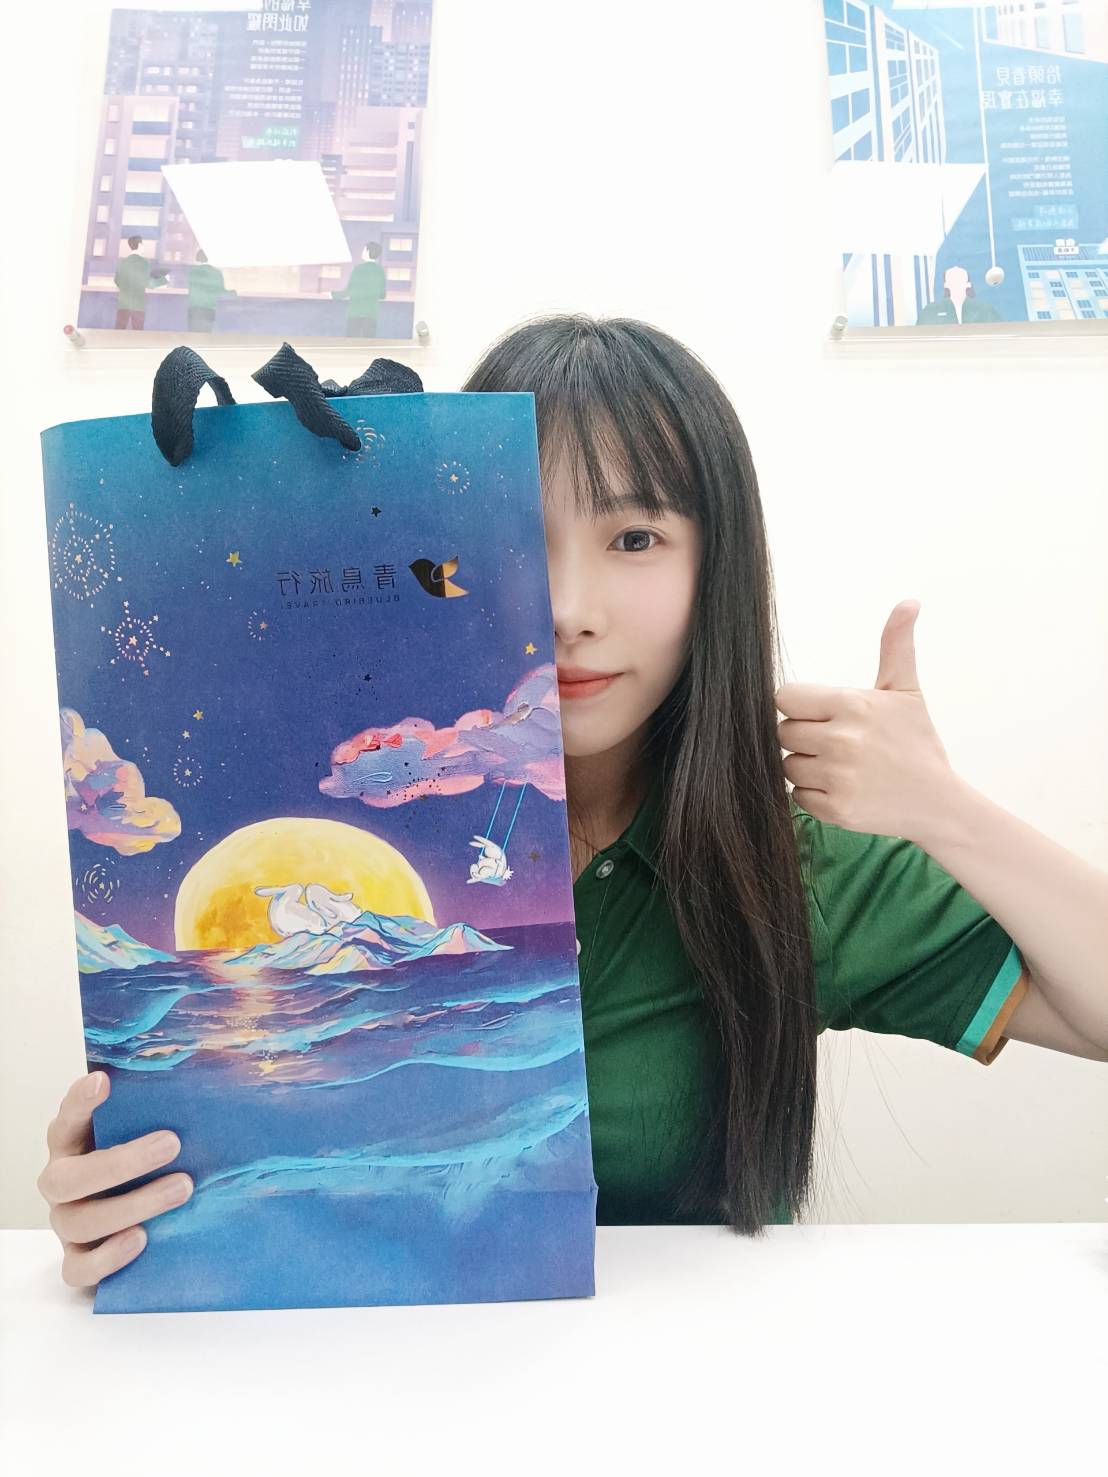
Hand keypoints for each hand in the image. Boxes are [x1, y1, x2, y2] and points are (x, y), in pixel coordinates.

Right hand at [36, 1071, 192, 1289]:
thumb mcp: (148, 1131)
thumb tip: (219, 1065)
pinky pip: (79, 1268)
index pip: (67, 1119)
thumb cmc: (148, 1162)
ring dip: (133, 1205)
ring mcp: (65, 1223)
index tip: (103, 1081)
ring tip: (182, 1188)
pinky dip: (108, 1257)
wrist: (141, 1222)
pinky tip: (141, 1239)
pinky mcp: (77, 1259)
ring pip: (79, 1222)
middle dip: (121, 1162)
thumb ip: (160, 1107)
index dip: (79, 1101)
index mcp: (72, 1143)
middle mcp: (61, 1182)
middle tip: (172, 1143)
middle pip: (66, 1178)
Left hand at [775, 599, 957, 840]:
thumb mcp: (906, 692)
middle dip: (804, 736)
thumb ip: (896, 646)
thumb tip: (909, 602)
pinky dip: (815, 794)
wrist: (938, 802)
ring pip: (788, 765)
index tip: (822, 715)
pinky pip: (798, 795)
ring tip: (842, 766)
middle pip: (783, 732)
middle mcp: (841, 740)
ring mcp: (837, 777)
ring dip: (808, 766)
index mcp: (852, 705)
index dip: (800, 706)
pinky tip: (843, 788)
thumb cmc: (917, 743)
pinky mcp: (835, 809)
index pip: (785, 698)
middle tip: (836, 742)